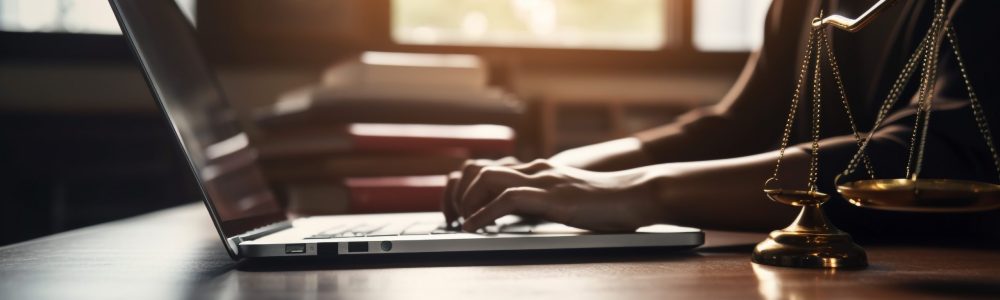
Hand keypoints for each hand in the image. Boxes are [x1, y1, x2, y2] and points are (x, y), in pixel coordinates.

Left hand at [445, 158, 661, 231]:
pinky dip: (485, 213)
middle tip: (457, 220)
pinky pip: (508, 199)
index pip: (489, 169)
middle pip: (479, 169)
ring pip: (487, 178)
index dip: (467, 189)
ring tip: (465, 224)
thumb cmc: (609, 203)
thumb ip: (547, 202)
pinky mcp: (553, 197)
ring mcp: (544, 180)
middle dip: (460, 195)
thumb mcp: (569, 199)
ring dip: (468, 202)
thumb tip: (525, 217)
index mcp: (539, 170)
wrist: (639, 194)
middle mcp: (537, 169)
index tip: (460, 212)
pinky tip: (476, 228)